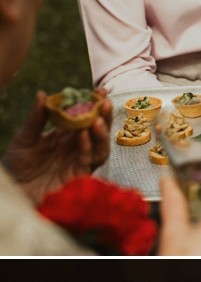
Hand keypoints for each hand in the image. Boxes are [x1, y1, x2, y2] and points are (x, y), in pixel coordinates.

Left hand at [3, 90, 113, 205]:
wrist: (14, 191)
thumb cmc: (18, 166)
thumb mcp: (25, 137)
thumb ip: (36, 118)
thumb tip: (44, 94)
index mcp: (65, 138)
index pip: (84, 119)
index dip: (93, 105)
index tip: (99, 90)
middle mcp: (76, 150)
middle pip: (97, 133)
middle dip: (104, 117)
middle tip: (105, 100)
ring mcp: (78, 164)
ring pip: (99, 149)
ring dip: (101, 134)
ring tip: (98, 119)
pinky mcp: (77, 178)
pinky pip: (86, 162)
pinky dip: (86, 148)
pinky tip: (82, 134)